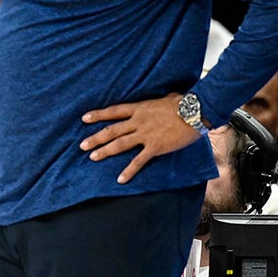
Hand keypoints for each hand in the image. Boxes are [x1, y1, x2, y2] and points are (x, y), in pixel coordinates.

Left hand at [79, 94, 202, 183]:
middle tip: (82, 145)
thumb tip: (164, 97)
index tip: (84, 118)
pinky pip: (139, 161)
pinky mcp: (155, 147)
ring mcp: (145, 135)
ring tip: (92, 157)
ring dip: (105, 151)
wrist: (195, 112)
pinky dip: (129, 171)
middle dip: (95, 138)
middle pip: (111, 130)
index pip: (113, 111)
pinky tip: (120, 179)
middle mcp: (138, 121)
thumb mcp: (165, 98)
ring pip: (120, 144)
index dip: (98, 115)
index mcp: (139, 108)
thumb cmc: (183, 103)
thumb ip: (157, 101)